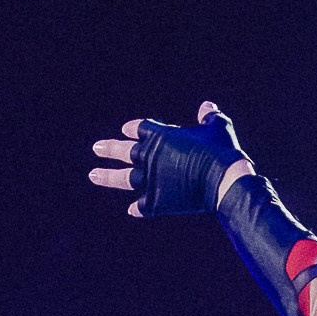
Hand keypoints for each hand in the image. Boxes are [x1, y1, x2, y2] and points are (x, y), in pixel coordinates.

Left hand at [88, 100, 249, 216]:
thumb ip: (208, 116)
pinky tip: (132, 210)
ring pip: (124, 178)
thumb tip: (206, 106)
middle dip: (109, 149)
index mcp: (161, 135)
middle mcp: (150, 156)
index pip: (140, 128)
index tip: (125, 130)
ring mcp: (150, 180)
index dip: (132, 129)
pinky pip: (142, 205)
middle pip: (123, 151)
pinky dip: (138, 208)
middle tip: (96, 149)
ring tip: (93, 175)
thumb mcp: (217, 126)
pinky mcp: (156, 201)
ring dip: (107, 177)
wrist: (223, 180)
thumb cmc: (222, 150)